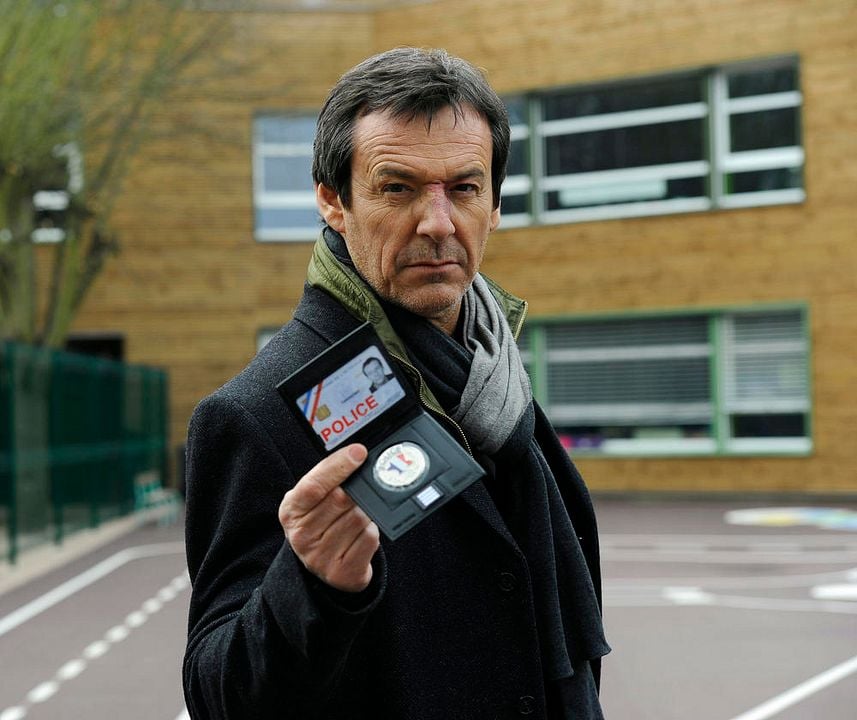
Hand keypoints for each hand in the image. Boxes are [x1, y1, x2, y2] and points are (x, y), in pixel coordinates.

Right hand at [278, 444, 379, 591]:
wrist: (323, 568)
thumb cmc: (321, 523)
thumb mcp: (312, 500)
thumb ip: (327, 479)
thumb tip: (356, 455)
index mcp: (290, 511)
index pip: (314, 485)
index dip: (338, 466)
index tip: (359, 452)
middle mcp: (301, 536)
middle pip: (341, 499)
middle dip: (356, 490)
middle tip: (361, 488)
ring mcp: (320, 558)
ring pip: (358, 518)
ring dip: (365, 512)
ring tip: (356, 515)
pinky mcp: (342, 573)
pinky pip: (369, 539)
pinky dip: (371, 531)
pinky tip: (361, 534)